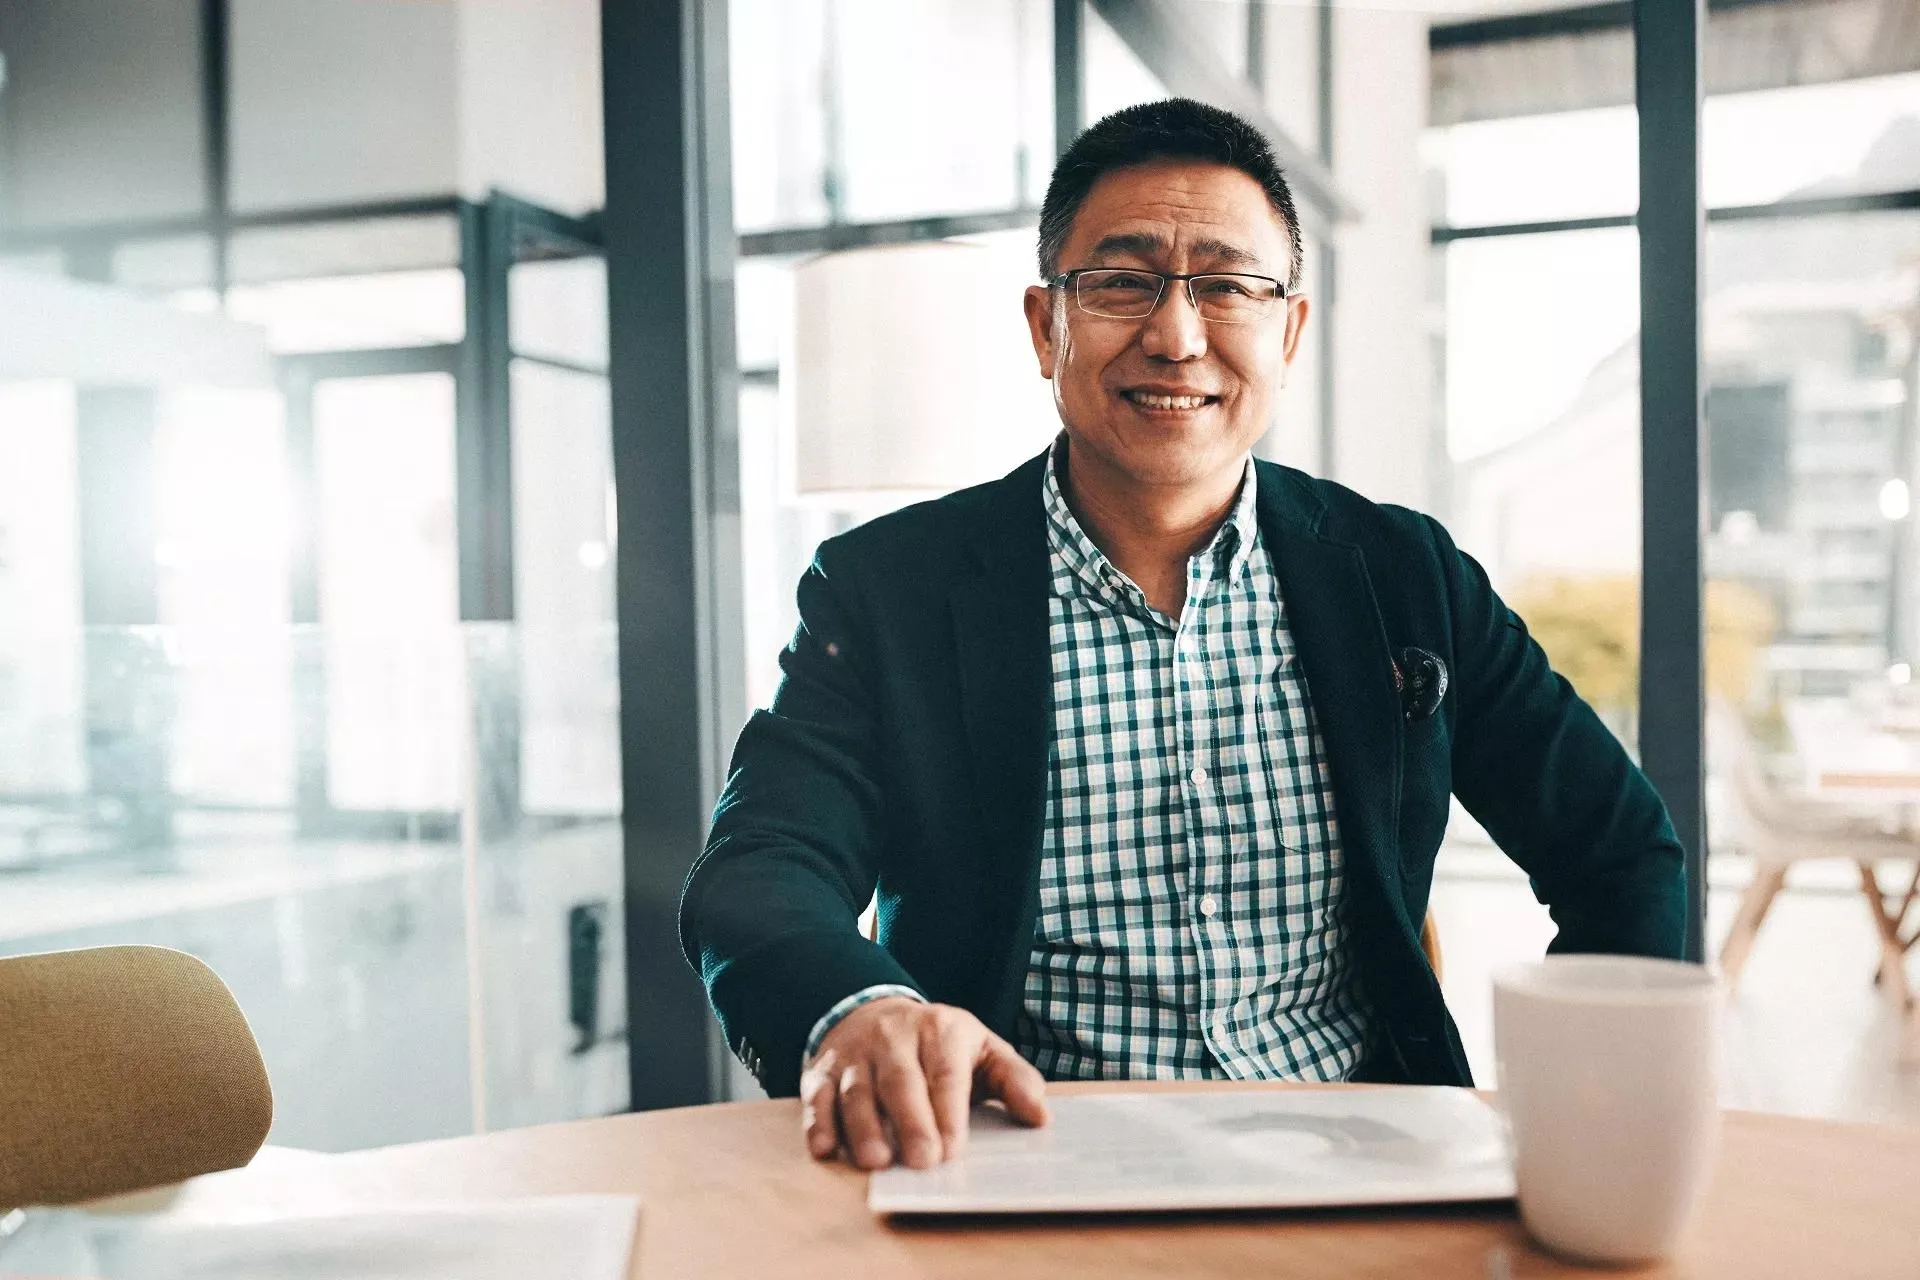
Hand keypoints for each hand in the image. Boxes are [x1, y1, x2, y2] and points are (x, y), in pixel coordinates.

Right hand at [799, 997, 1048, 1169]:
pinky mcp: (823, 1071)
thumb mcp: (982, 1050)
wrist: (874, 1012)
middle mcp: (893, 1038)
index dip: (948, 1111)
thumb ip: (1014, 1079)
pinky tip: (825, 1149)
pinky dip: (818, 1122)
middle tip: (922, 1162)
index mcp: (940, 1031)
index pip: (945, 1072)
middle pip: (900, 1081)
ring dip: (863, 1127)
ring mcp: (855, 1055)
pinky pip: (817, 1096)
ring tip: (876, 1162)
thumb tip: (1040, 1117)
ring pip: (856, 1090)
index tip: (953, 1149)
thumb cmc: (938, 1045)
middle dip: (911, 1122)